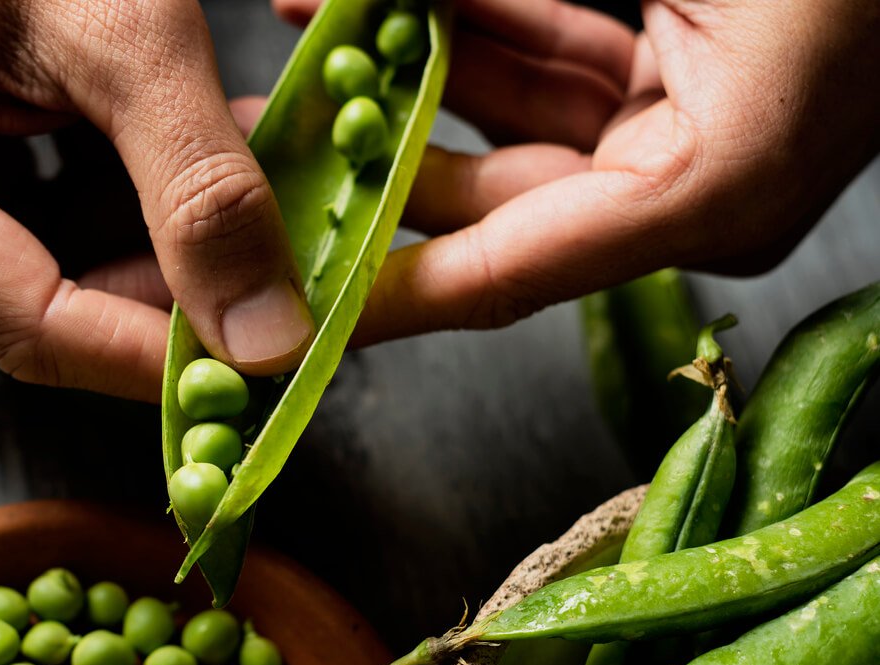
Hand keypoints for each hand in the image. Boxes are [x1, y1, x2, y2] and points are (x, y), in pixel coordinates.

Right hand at [0, 0, 314, 400]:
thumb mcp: (129, 32)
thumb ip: (201, 188)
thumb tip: (268, 341)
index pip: (35, 329)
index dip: (165, 360)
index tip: (279, 366)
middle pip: (60, 312)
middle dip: (190, 305)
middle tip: (304, 299)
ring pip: (81, 280)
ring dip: (189, 261)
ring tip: (286, 234)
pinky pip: (75, 229)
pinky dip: (164, 216)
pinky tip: (235, 191)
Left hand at [275, 0, 879, 343]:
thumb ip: (494, 0)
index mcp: (706, 193)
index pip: (502, 269)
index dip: (386, 291)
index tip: (295, 313)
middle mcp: (694, 188)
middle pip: (492, 197)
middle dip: (377, 153)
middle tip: (279, 136)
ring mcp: (689, 135)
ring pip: (511, 119)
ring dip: (411, 68)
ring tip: (309, 33)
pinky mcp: (683, 81)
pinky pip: (554, 67)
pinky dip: (474, 28)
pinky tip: (392, 2)